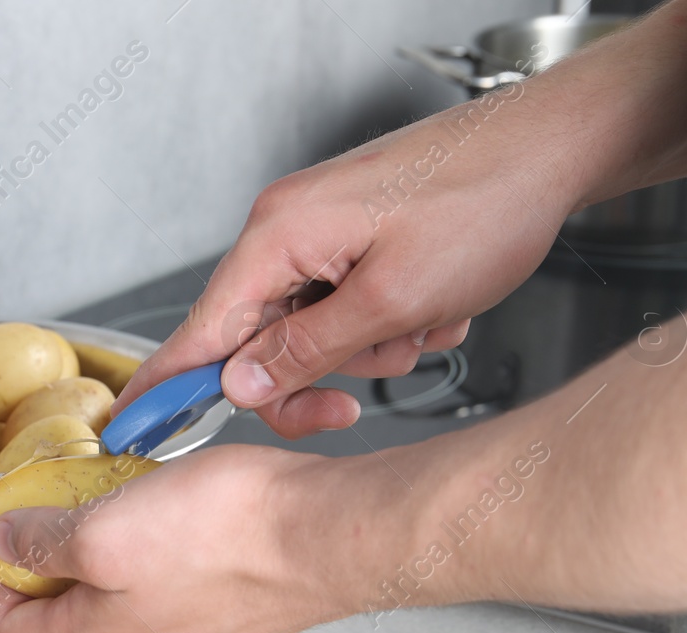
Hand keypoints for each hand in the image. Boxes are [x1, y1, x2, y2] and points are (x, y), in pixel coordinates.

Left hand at [0, 446, 391, 632]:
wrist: (331, 536)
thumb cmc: (228, 534)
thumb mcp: (106, 530)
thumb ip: (47, 544)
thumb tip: (6, 546)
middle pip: (71, 615)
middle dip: (50, 562)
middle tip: (50, 507)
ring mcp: (199, 632)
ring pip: (127, 596)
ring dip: (106, 551)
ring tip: (112, 498)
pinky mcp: (239, 607)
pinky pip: (178, 582)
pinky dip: (158, 549)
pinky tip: (172, 508)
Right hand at [115, 96, 581, 438]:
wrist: (553, 150)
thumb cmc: (484, 203)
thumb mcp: (392, 302)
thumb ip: (305, 351)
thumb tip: (237, 385)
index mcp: (278, 236)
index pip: (199, 329)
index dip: (166, 387)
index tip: (133, 429)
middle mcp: (286, 228)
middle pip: (254, 340)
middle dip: (310, 376)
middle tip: (351, 406)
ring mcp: (320, 230)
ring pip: (308, 330)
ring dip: (365, 348)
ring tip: (423, 324)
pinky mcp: (352, 236)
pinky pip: (344, 307)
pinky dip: (386, 322)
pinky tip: (434, 306)